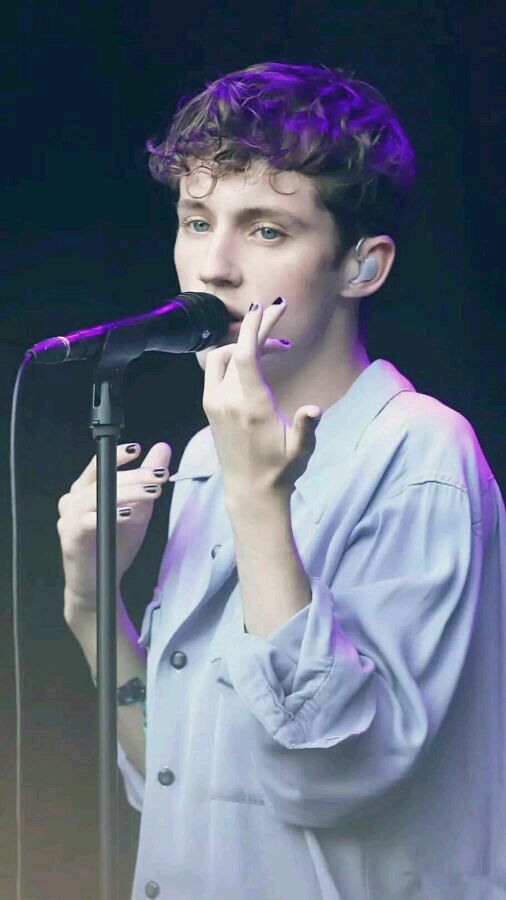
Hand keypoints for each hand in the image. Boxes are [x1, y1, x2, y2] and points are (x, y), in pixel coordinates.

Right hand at [57, 441, 170, 612]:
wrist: (99, 580)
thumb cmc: (113, 542)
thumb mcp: (138, 506)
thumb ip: (146, 478)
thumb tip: (162, 449)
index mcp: (86, 489)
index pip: (100, 465)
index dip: (117, 456)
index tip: (137, 449)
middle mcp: (73, 499)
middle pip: (103, 480)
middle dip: (135, 475)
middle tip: (160, 475)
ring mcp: (69, 518)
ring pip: (98, 497)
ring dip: (128, 493)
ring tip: (152, 492)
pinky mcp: (70, 537)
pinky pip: (89, 522)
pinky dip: (109, 516)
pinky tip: (128, 514)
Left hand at [202, 299, 321, 506]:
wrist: (250, 491)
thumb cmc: (280, 470)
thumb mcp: (300, 450)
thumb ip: (306, 426)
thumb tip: (314, 409)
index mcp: (250, 406)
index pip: (244, 355)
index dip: (252, 327)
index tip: (263, 307)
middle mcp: (227, 401)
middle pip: (234, 349)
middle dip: (257, 329)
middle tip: (278, 315)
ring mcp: (214, 403)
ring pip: (221, 357)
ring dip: (244, 344)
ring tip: (274, 348)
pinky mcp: (210, 408)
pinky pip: (215, 370)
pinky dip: (232, 358)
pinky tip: (255, 363)